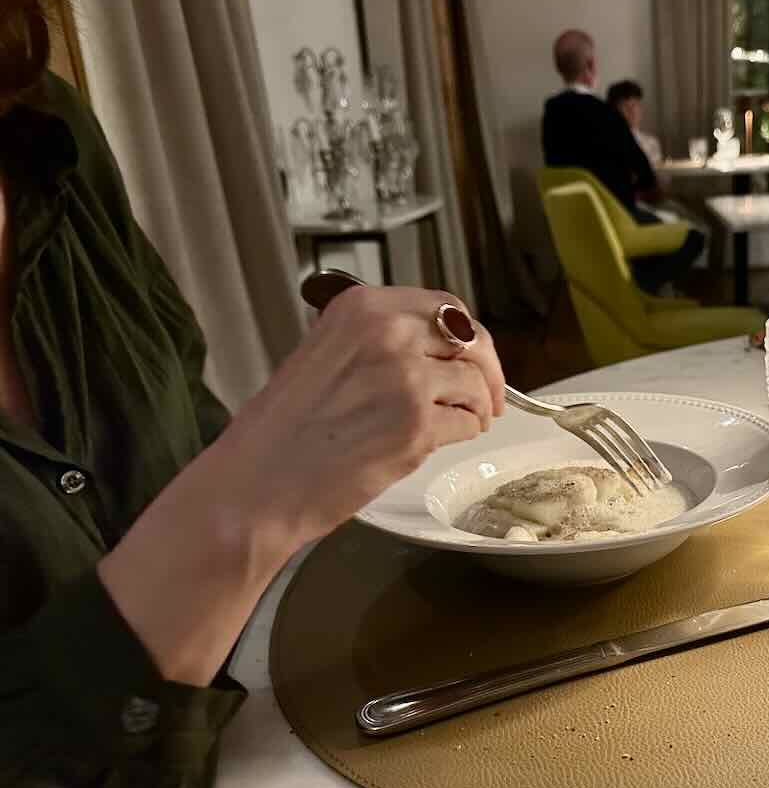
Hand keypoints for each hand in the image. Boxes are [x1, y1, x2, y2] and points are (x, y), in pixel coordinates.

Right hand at [217, 284, 505, 547]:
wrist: (258, 481)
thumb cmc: (284, 430)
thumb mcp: (326, 354)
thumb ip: (380, 342)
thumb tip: (437, 350)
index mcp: (363, 308)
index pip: (444, 306)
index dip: (469, 335)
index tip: (476, 356)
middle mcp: (389, 334)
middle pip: (471, 340)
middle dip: (489, 371)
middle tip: (491, 397)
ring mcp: (406, 379)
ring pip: (475, 385)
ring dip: (476, 408)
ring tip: (461, 424)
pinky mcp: (417, 427)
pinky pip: (466, 424)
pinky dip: (463, 434)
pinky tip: (439, 441)